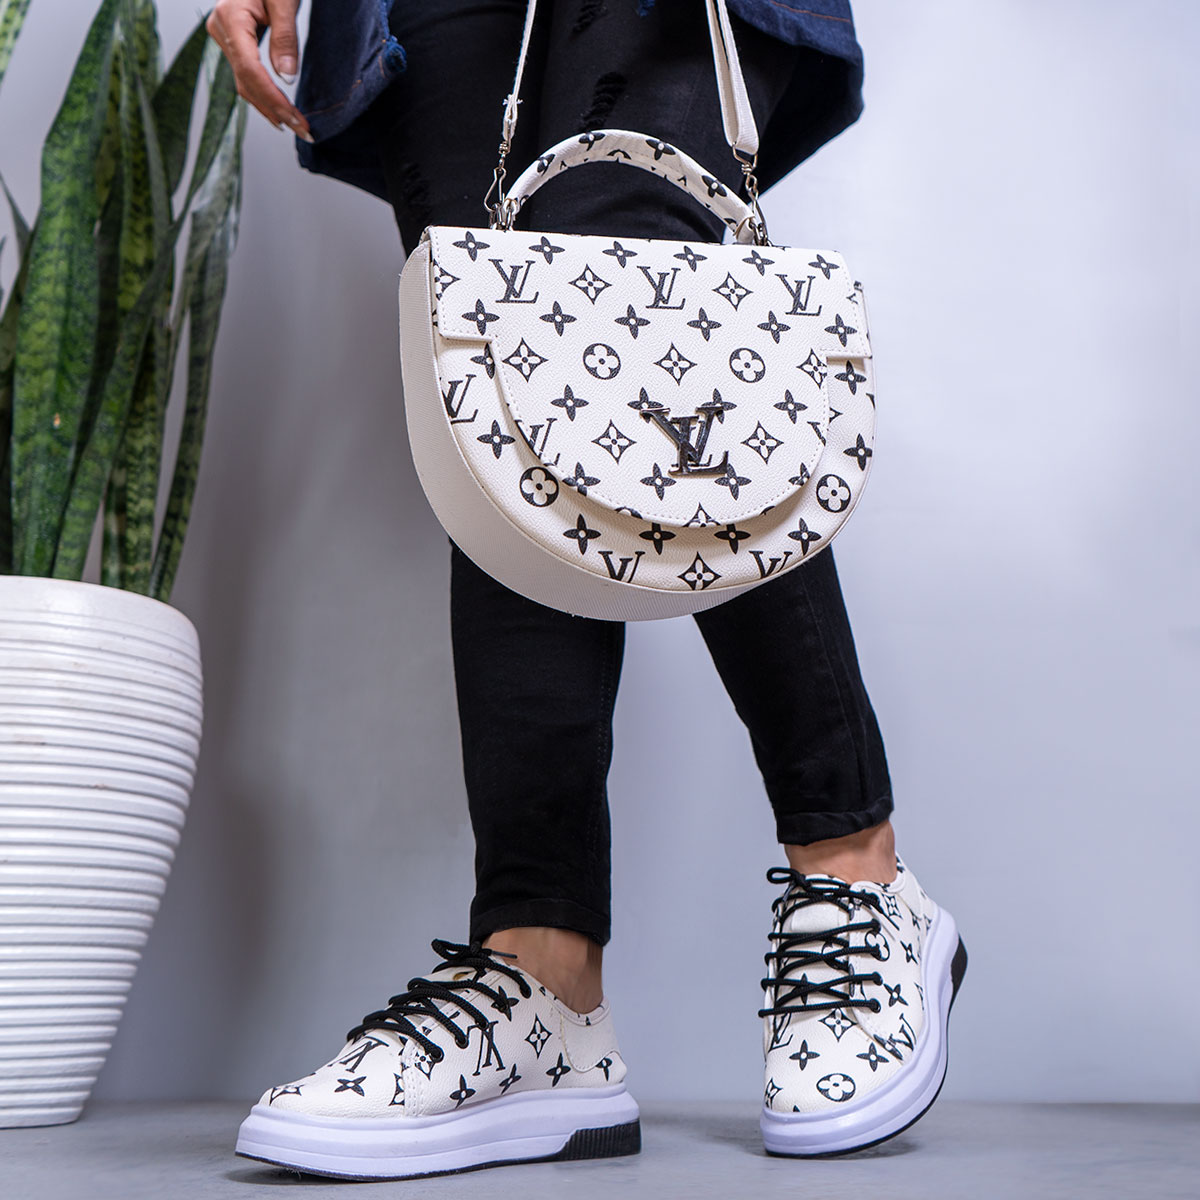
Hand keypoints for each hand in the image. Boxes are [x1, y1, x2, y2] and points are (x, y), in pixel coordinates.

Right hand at [206, 0, 312, 141]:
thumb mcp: (284, 0)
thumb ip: (285, 37)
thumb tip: (287, 77)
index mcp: (231, 18)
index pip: (249, 69)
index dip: (272, 98)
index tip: (294, 119)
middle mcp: (221, 30)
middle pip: (246, 82)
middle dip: (276, 110)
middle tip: (305, 130)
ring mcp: (223, 38)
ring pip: (244, 83)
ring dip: (270, 108)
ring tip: (296, 127)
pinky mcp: (232, 43)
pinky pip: (246, 76)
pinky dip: (263, 96)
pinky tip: (279, 113)